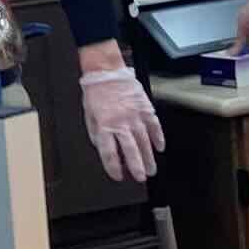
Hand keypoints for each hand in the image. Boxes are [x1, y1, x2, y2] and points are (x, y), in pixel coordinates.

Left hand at [79, 57, 162, 183]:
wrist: (105, 71)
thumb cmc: (96, 92)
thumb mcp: (89, 116)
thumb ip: (96, 134)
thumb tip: (103, 148)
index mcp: (104, 126)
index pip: (109, 153)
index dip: (114, 167)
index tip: (118, 175)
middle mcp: (120, 122)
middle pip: (130, 150)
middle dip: (136, 166)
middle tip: (141, 177)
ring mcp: (135, 115)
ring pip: (144, 141)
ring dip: (148, 156)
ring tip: (151, 169)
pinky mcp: (145, 107)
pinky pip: (154, 125)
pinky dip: (158, 137)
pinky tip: (159, 147)